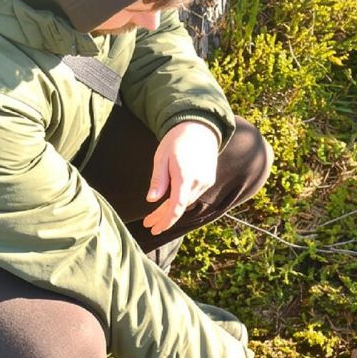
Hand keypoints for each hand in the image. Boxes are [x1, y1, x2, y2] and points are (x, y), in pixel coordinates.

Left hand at [143, 121, 218, 235]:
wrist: (200, 128)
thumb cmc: (176, 140)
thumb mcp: (162, 157)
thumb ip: (158, 180)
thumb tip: (152, 200)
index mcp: (185, 176)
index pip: (177, 206)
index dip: (166, 221)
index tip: (155, 229)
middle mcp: (198, 182)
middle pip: (180, 206)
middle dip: (164, 217)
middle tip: (148, 224)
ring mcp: (206, 181)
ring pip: (187, 202)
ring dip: (172, 210)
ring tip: (155, 216)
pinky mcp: (208, 180)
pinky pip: (193, 195)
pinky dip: (181, 201)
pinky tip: (170, 203)